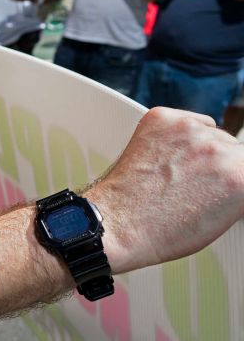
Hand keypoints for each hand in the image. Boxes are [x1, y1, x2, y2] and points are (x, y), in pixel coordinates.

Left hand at [87, 108, 243, 273]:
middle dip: (219, 162)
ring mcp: (187, 129)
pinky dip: (176, 135)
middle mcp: (217, 147)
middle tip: (196, 183)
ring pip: (208, 133)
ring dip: (197, 148)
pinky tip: (163, 158)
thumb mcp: (223, 218)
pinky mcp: (162, 118)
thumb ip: (239, 189)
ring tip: (174, 173)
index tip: (230, 178)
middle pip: (231, 147)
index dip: (237, 173)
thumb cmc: (163, 230)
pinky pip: (183, 120)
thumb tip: (236, 176)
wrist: (118, 223)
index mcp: (241, 174)